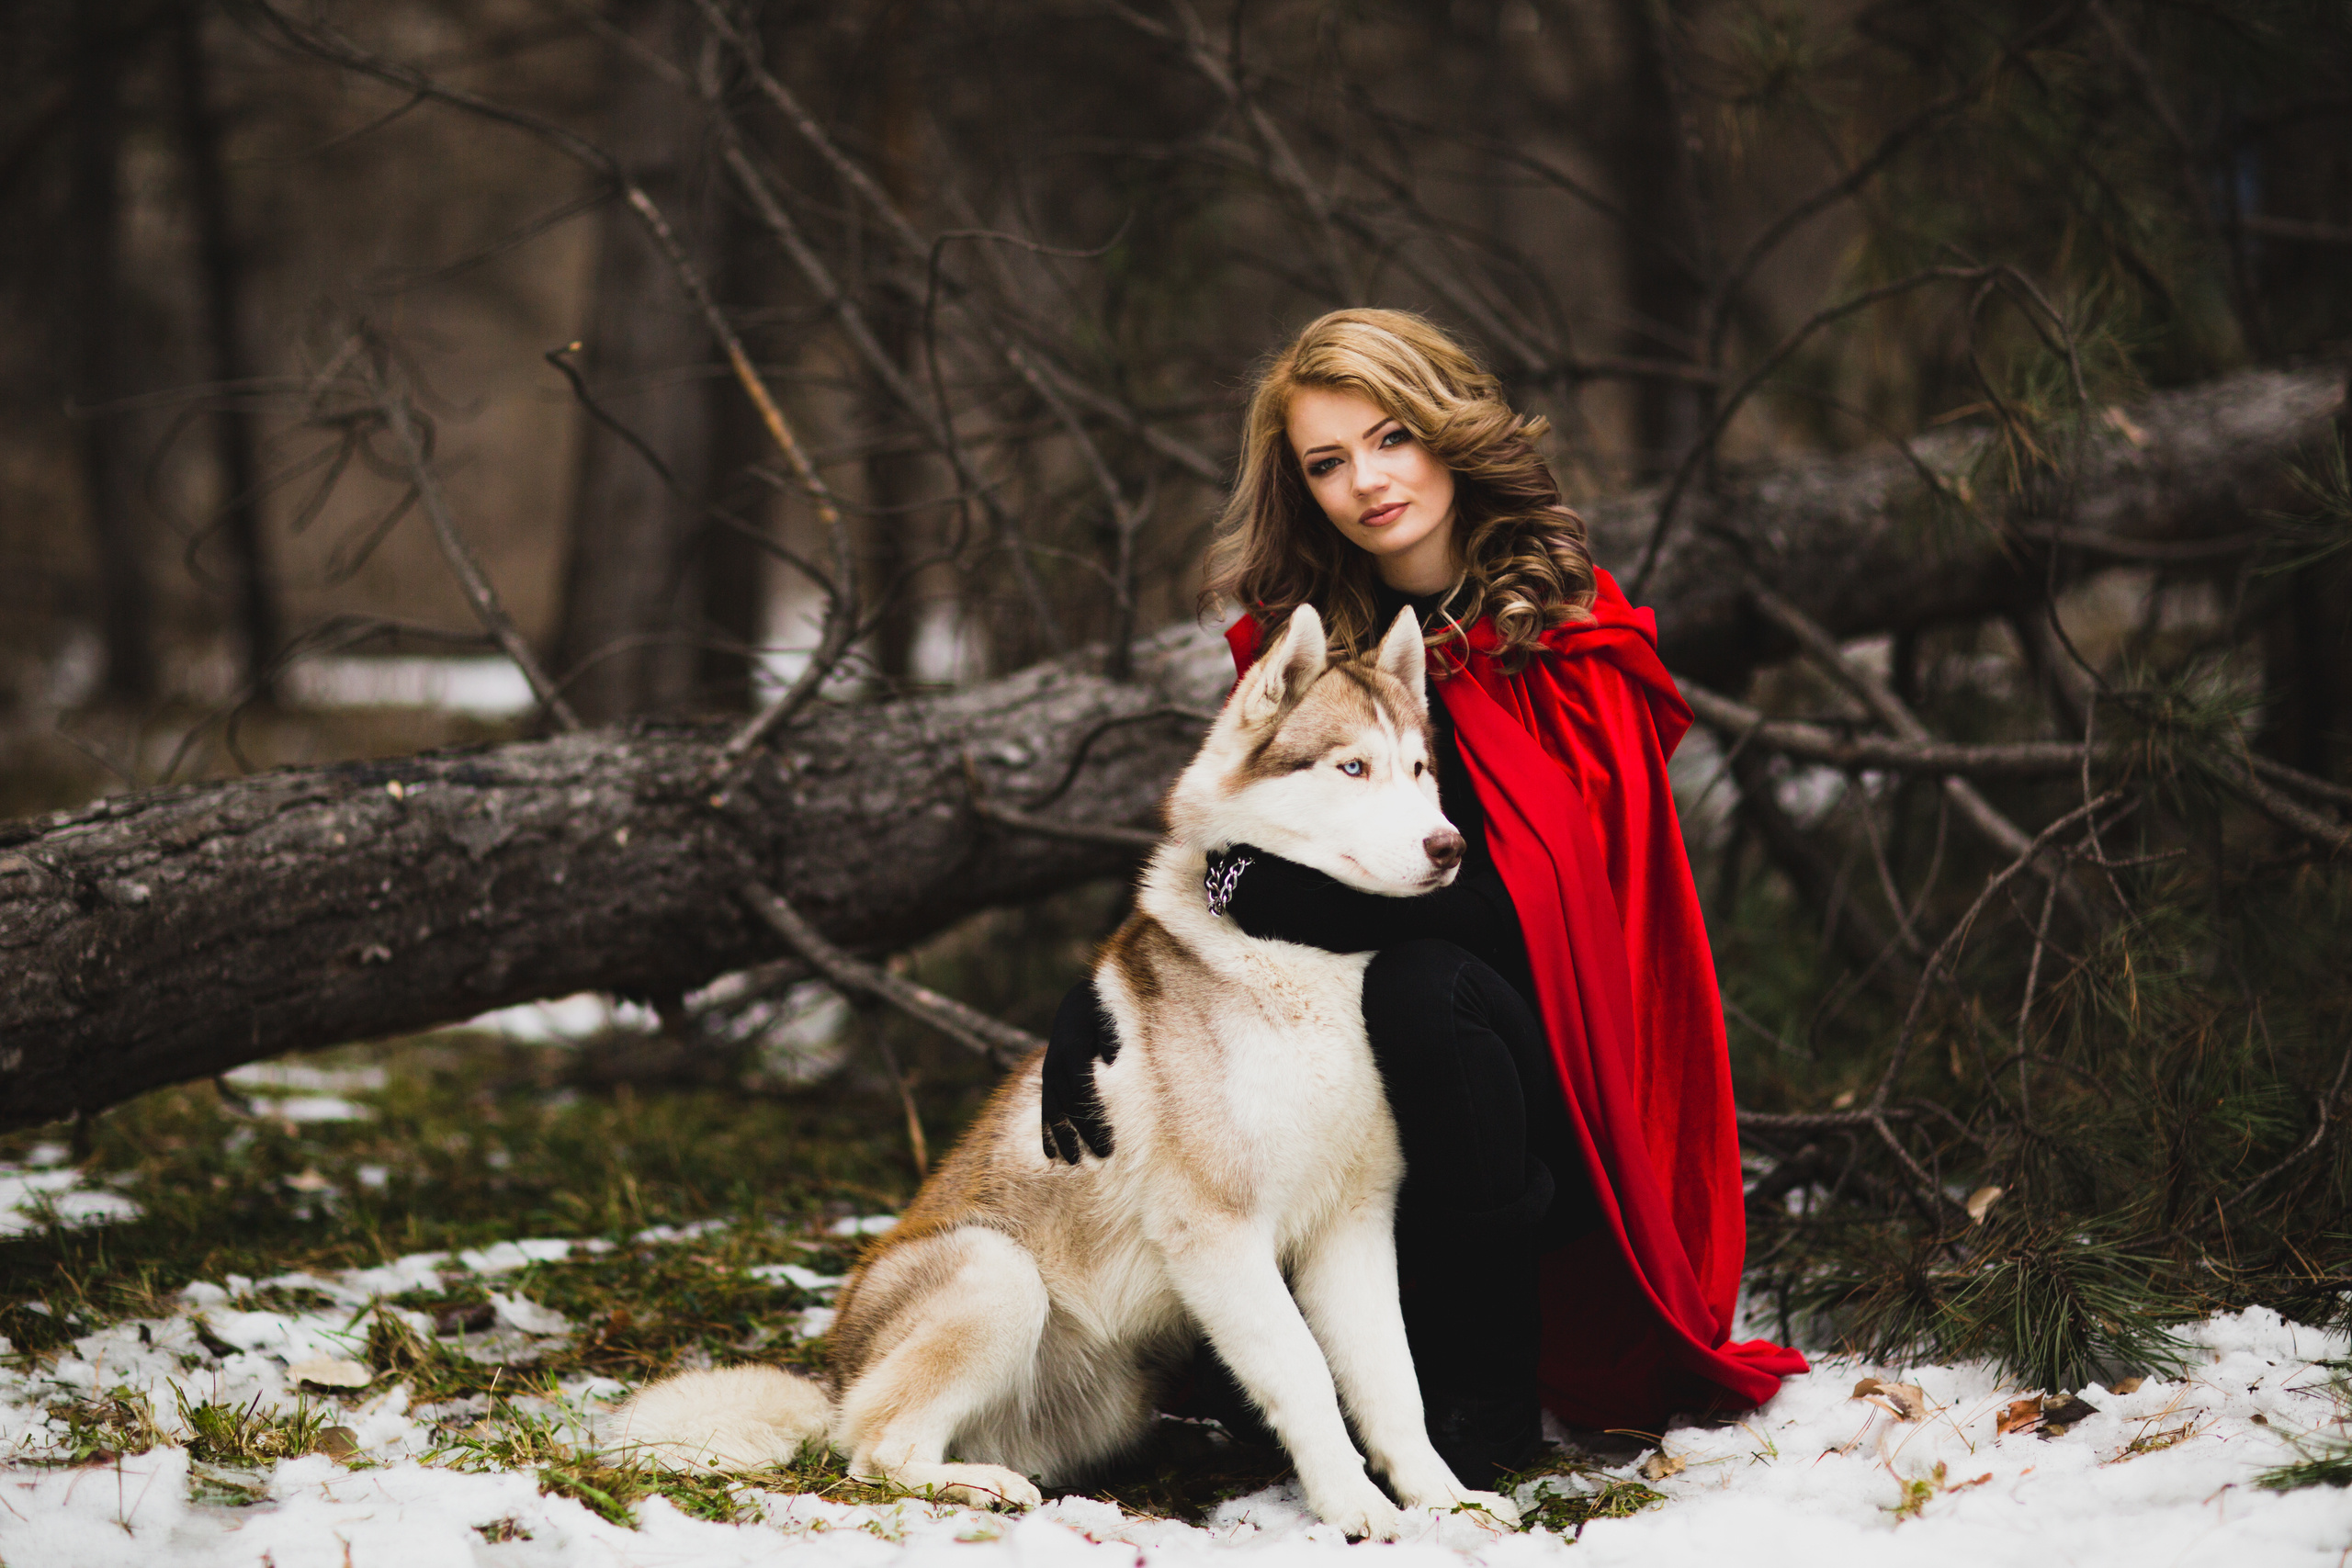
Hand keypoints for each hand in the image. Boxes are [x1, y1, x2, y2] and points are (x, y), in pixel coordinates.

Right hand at [1040, 979, 1118, 1162]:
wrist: (1080, 1004)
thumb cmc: (1107, 1013)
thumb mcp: (1114, 1021)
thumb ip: (1114, 1044)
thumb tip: (1117, 1068)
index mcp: (1073, 1047)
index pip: (1083, 1086)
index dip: (1095, 1111)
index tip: (1110, 1132)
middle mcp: (1055, 1062)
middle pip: (1070, 1103)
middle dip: (1086, 1130)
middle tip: (1105, 1154)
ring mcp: (1049, 1072)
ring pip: (1055, 1110)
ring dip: (1064, 1137)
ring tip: (1074, 1162)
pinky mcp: (1048, 1081)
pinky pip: (1046, 1108)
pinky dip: (1047, 1131)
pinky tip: (1050, 1154)